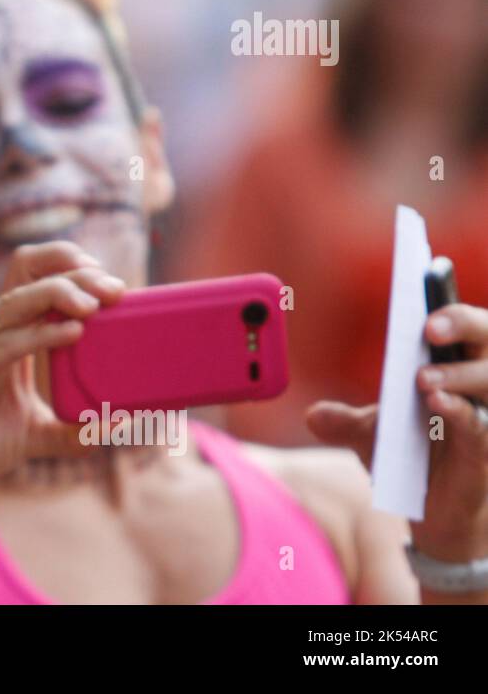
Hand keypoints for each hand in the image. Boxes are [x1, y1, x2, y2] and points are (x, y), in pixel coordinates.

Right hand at [0, 242, 124, 495]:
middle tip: (116, 289)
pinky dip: (38, 335)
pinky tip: (71, 333)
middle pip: (29, 272)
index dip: (75, 270)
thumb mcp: (34, 435)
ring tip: (96, 303)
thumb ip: (75, 432)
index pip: (38, 276)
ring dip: (59, 294)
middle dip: (75, 273)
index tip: (115, 288)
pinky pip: (2, 344)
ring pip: (17, 300)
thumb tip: (124, 429)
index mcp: (2, 330)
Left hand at [307, 303, 487, 561]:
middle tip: (429, 324)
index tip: (426, 267)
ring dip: (457, 374)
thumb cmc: (412, 458)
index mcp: (454, 364)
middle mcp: (479, 382)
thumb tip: (312, 415)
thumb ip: (343, 422)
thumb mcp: (370, 436)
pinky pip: (481, 425)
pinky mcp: (487, 450)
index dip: (444, 293)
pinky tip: (439, 403)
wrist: (436, 514)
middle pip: (487, 338)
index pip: (458, 321)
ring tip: (423, 379)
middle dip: (463, 323)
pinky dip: (460, 411)